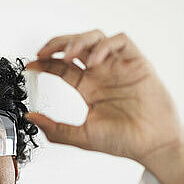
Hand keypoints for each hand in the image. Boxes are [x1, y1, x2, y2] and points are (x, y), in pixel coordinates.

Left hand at [25, 29, 183, 169]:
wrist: (153, 145)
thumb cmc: (125, 141)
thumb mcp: (82, 136)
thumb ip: (56, 129)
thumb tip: (31, 118)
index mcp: (89, 88)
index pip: (63, 66)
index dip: (46, 62)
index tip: (31, 64)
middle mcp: (103, 74)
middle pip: (77, 46)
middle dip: (58, 44)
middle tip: (44, 52)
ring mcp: (119, 67)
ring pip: (96, 38)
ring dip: (79, 41)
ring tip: (68, 54)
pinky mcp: (137, 63)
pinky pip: (120, 41)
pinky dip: (104, 46)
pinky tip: (94, 61)